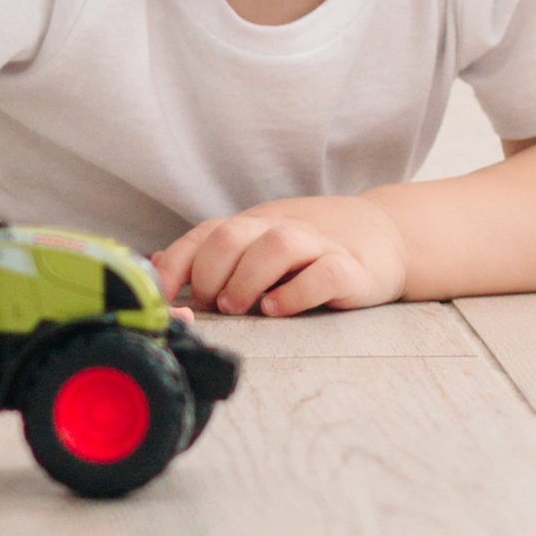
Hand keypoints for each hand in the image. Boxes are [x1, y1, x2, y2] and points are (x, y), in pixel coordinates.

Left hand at [155, 192, 410, 318]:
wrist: (381, 235)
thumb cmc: (305, 252)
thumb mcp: (254, 247)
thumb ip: (209, 257)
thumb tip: (154, 263)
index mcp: (250, 227)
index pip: (202, 236)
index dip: (175, 267)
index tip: (160, 300)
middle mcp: (277, 229)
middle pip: (232, 236)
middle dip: (211, 273)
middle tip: (213, 305)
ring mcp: (315, 245)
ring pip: (275, 246)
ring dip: (248, 278)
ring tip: (240, 306)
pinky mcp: (348, 268)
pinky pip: (323, 274)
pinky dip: (297, 292)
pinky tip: (278, 309)